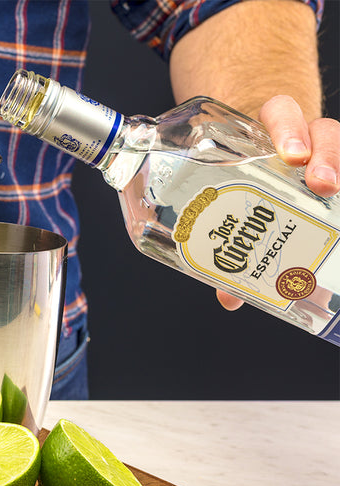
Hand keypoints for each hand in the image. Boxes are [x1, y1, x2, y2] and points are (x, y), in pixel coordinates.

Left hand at [216, 96, 339, 309]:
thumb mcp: (238, 206)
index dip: (287, 127)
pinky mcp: (338, 165)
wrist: (281, 167)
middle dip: (325, 154)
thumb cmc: (250, 189)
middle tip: (321, 185)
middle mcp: (304, 138)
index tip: (291, 156)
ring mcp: (327, 152)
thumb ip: (232, 246)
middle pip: (322, 129)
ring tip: (334, 191)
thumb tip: (229, 299)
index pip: (281, 112)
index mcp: (267, 136)